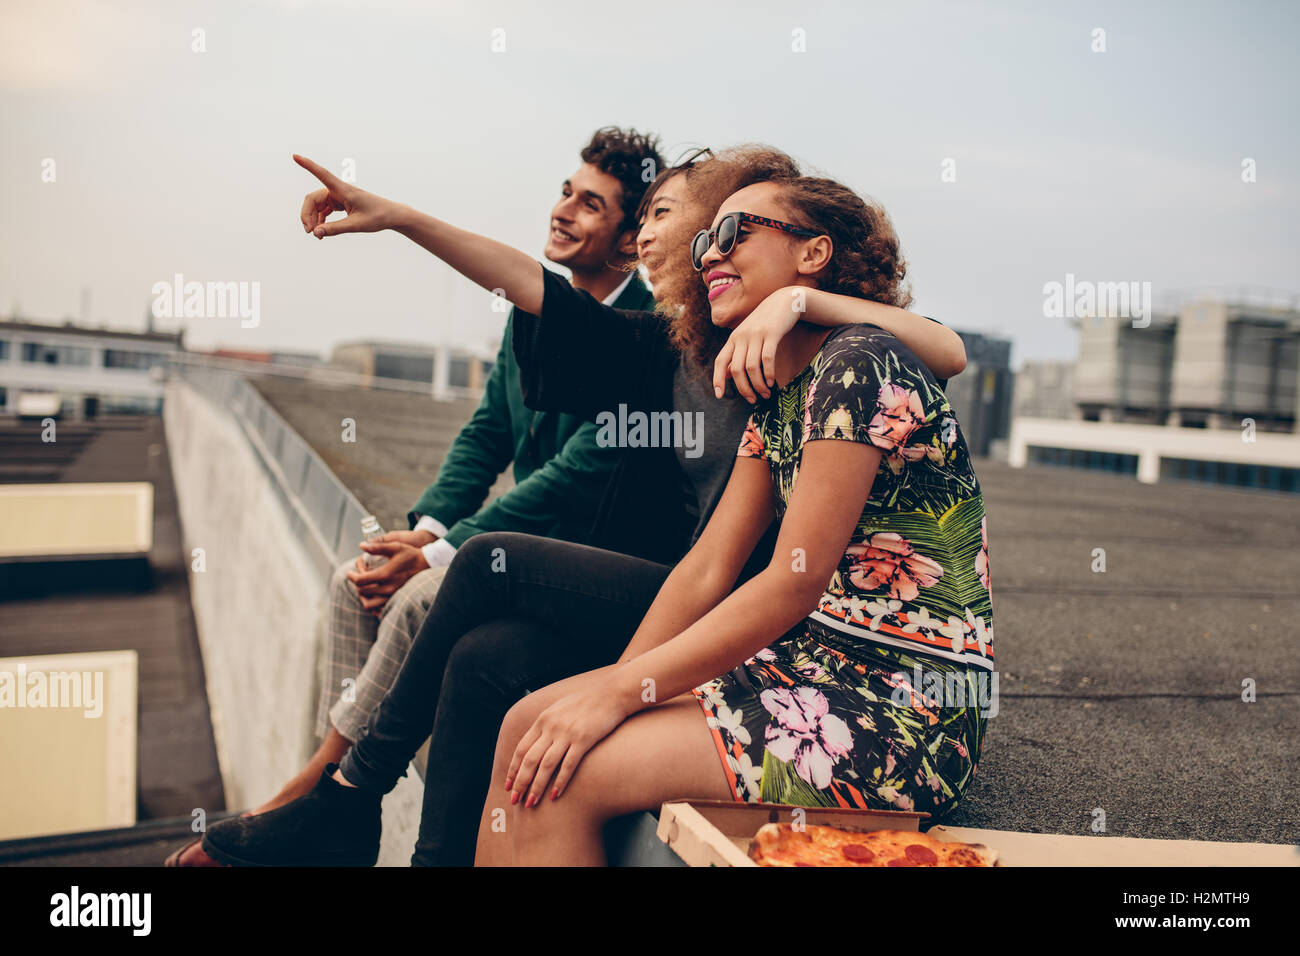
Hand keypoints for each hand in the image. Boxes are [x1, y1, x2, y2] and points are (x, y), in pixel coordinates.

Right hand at [294, 154, 401, 238]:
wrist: (392, 216)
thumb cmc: (378, 217)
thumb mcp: (356, 225)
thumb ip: (335, 229)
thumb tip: (316, 233)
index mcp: (344, 190)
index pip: (322, 174)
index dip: (307, 165)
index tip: (295, 156)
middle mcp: (339, 190)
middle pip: (313, 199)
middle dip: (307, 215)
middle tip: (310, 232)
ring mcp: (338, 196)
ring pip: (317, 205)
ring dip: (313, 219)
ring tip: (316, 235)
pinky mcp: (340, 203)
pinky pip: (324, 210)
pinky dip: (320, 220)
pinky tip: (321, 231)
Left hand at [347, 532, 432, 612]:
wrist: (427, 564)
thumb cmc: (411, 554)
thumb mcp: (395, 546)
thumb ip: (377, 547)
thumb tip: (361, 546)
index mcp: (386, 574)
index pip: (360, 580)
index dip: (351, 576)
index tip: (350, 572)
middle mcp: (389, 588)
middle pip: (362, 592)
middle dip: (356, 584)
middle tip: (358, 576)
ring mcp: (393, 595)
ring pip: (369, 604)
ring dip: (363, 596)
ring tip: (364, 587)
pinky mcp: (396, 599)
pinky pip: (379, 609)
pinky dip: (373, 604)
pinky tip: (373, 595)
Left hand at [506, 684, 632, 807]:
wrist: (612, 694)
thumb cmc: (588, 702)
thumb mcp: (561, 708)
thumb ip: (547, 724)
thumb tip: (537, 740)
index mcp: (543, 720)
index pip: (521, 748)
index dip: (513, 769)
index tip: (508, 785)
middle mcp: (551, 727)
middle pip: (529, 759)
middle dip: (520, 782)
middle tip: (514, 800)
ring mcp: (567, 733)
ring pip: (545, 765)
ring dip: (536, 786)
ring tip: (531, 803)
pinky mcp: (583, 739)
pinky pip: (568, 764)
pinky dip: (560, 781)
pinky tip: (555, 795)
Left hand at [713, 286, 803, 401]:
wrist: (784, 301)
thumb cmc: (764, 323)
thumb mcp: (747, 337)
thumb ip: (736, 354)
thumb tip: (726, 374)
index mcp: (733, 339)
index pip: (720, 361)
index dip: (718, 379)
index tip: (720, 395)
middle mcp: (741, 336)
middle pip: (736, 369)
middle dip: (744, 388)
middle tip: (753, 399)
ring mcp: (756, 334)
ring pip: (752, 367)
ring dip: (758, 384)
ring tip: (765, 394)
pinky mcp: (772, 333)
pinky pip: (767, 358)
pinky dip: (769, 373)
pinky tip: (772, 382)